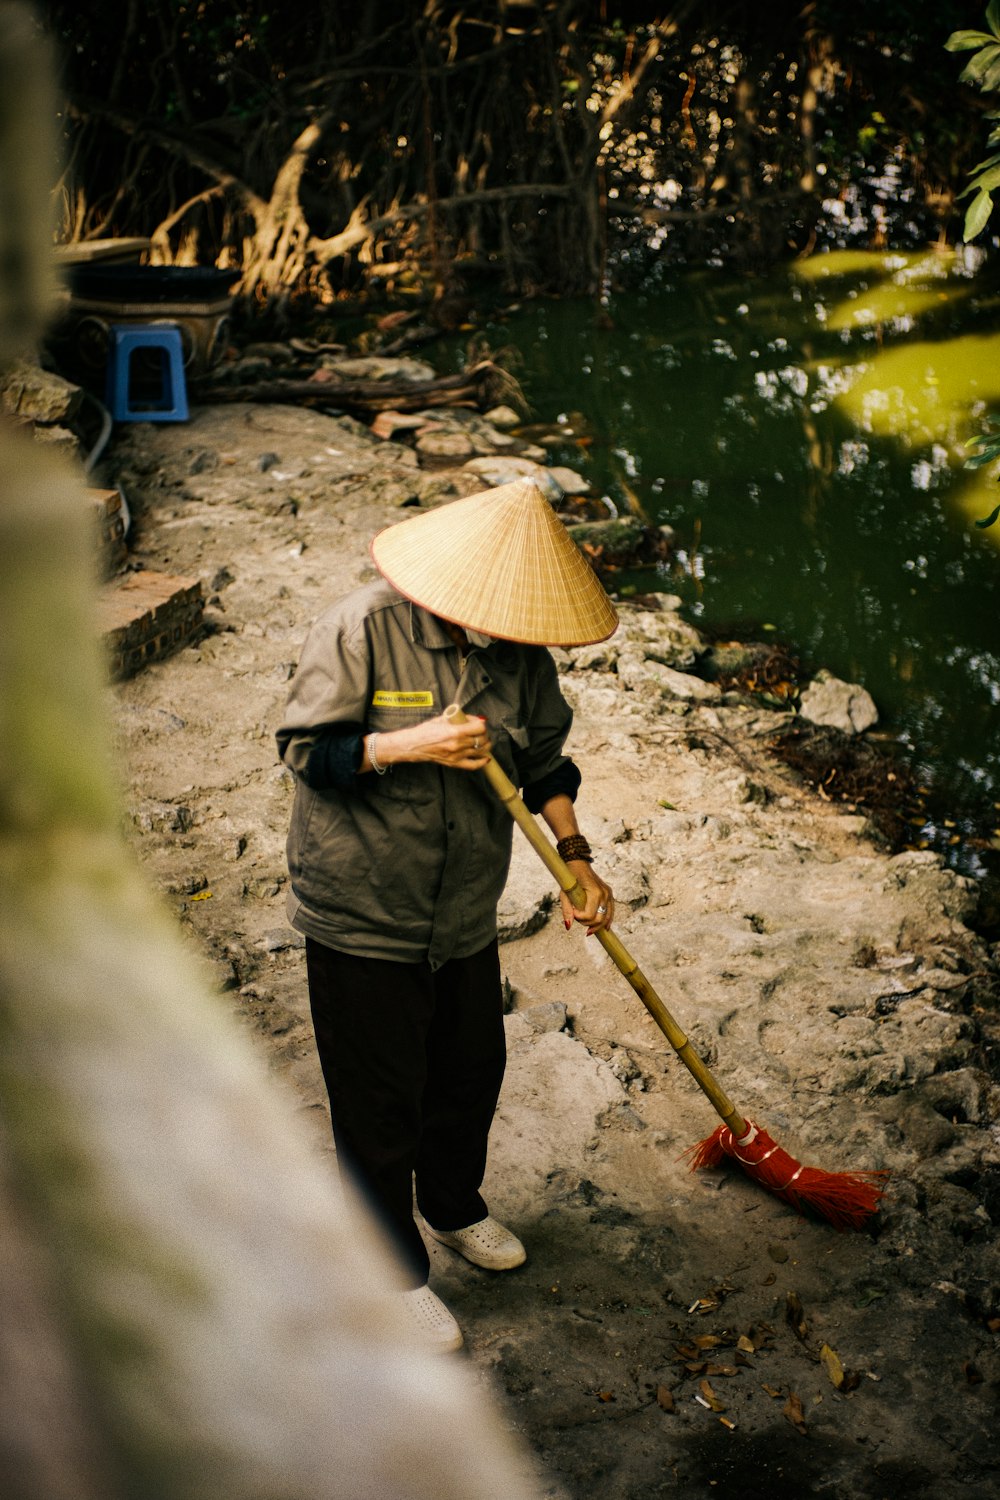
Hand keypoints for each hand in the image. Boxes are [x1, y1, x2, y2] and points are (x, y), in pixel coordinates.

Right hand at [370, 713, 491, 770]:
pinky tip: (486, 757)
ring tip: (484, 740)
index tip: (479, 722)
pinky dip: (482, 762)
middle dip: (484, 733)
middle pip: (481, 739)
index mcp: (455, 732)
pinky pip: (473, 765)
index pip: (479, 728)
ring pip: (480, 751)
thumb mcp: (441, 719)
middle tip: (481, 730)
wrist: (414, 746)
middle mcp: (457, 745)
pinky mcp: (454, 763)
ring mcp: (457, 756)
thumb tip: (470, 719)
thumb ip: (457, 719)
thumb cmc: (425, 732)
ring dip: (485, 744)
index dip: (481, 723)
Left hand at [559, 862, 613, 935]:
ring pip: (607, 917)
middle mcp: (604, 893)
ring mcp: (608, 894)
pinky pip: (610, 911)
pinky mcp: (609, 894)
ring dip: (598, 925)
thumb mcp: (564, 893)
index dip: (580, 918)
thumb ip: (567, 910)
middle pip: (600, 918)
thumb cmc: (570, 878)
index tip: (573, 913)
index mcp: (594, 892)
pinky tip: (605, 928)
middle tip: (577, 920)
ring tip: (589, 931)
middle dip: (588, 923)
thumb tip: (568, 926)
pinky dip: (607, 920)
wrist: (578, 864)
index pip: (590, 915)